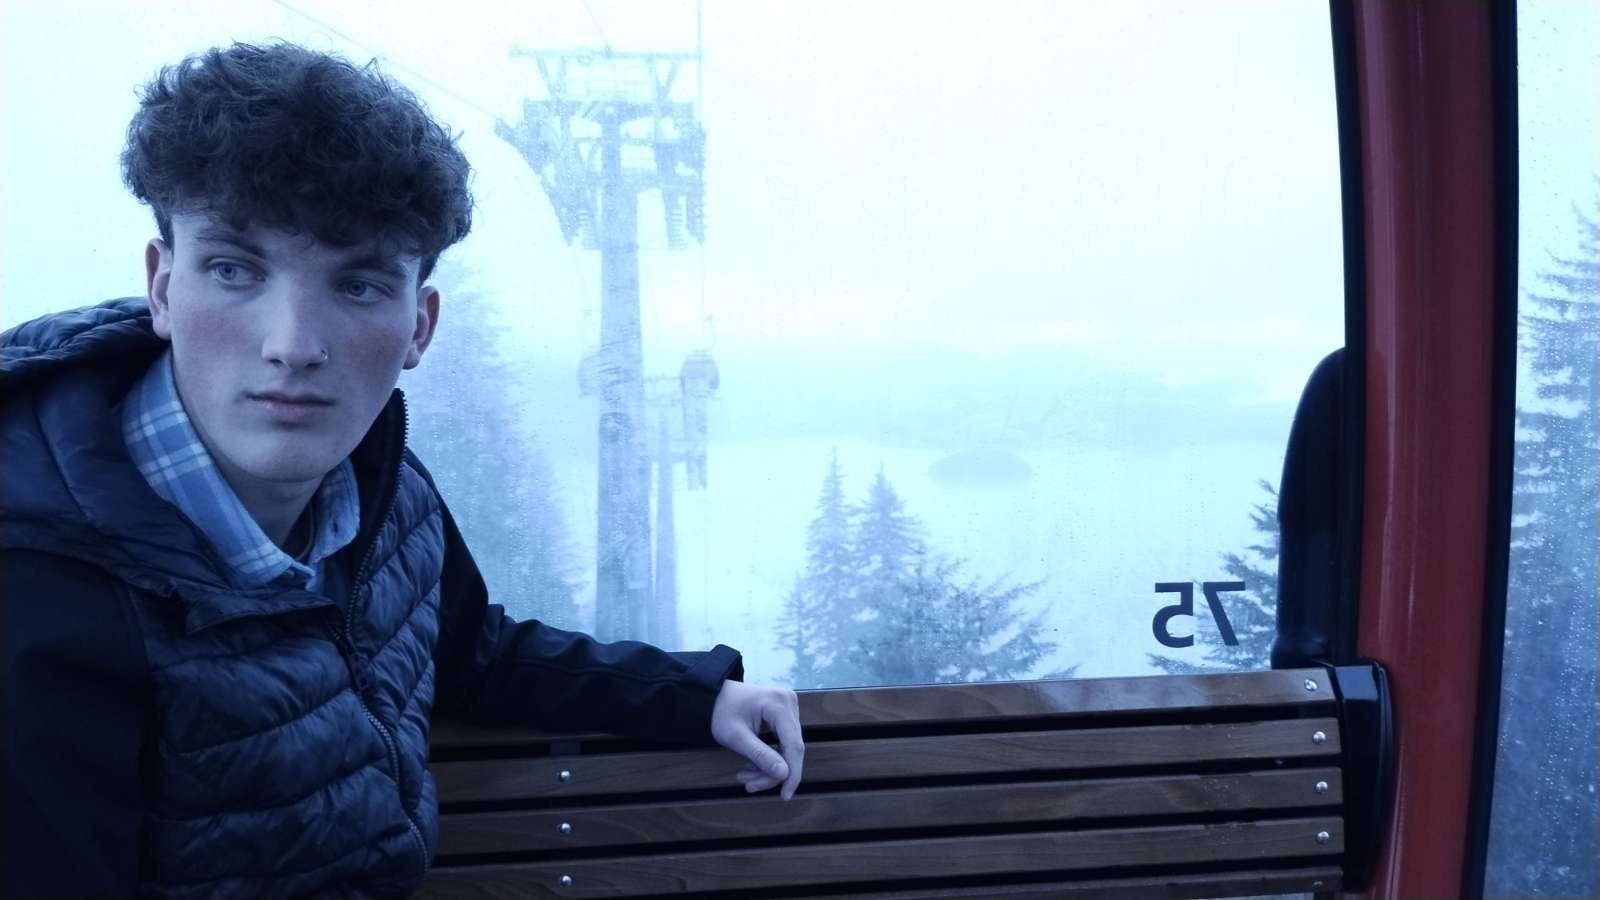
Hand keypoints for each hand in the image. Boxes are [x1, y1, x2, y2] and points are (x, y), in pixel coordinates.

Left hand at [709, 680, 804, 799]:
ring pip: (787, 748)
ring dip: (768, 767)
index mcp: (779, 704)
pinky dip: (768, 757)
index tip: (785, 795)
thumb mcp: (736, 737)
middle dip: (772, 772)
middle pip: (791, 749)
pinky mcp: (784, 714)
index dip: (792, 773)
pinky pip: (782, 742)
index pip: (794, 745)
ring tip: (745, 775)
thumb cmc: (721, 712)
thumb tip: (784, 775)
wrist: (713, 696)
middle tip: (750, 785)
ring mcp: (788, 708)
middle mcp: (789, 703)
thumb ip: (760, 756)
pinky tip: (751, 765)